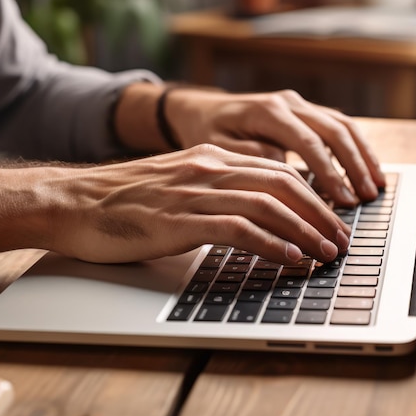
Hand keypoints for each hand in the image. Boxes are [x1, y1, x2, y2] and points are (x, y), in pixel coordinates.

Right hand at [0, 144, 350, 265]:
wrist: (74, 203)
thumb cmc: (122, 200)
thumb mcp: (174, 183)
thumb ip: (211, 188)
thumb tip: (250, 209)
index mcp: (209, 157)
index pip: (275, 169)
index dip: (312, 194)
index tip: (330, 218)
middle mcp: (207, 167)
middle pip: (282, 183)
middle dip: (320, 212)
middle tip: (341, 239)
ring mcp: (194, 191)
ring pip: (268, 204)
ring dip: (304, 230)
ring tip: (326, 253)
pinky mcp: (179, 220)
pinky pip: (238, 228)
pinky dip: (271, 244)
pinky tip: (289, 258)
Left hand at [164, 88, 385, 205]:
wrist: (202, 109)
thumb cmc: (207, 132)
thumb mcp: (218, 148)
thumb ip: (251, 157)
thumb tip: (287, 172)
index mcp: (267, 111)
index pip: (308, 142)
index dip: (329, 172)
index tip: (342, 200)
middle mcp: (287, 103)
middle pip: (333, 130)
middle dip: (354, 164)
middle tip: (367, 196)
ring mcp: (298, 104)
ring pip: (342, 124)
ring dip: (362, 155)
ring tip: (375, 186)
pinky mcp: (303, 110)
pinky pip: (337, 125)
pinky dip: (355, 146)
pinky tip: (367, 169)